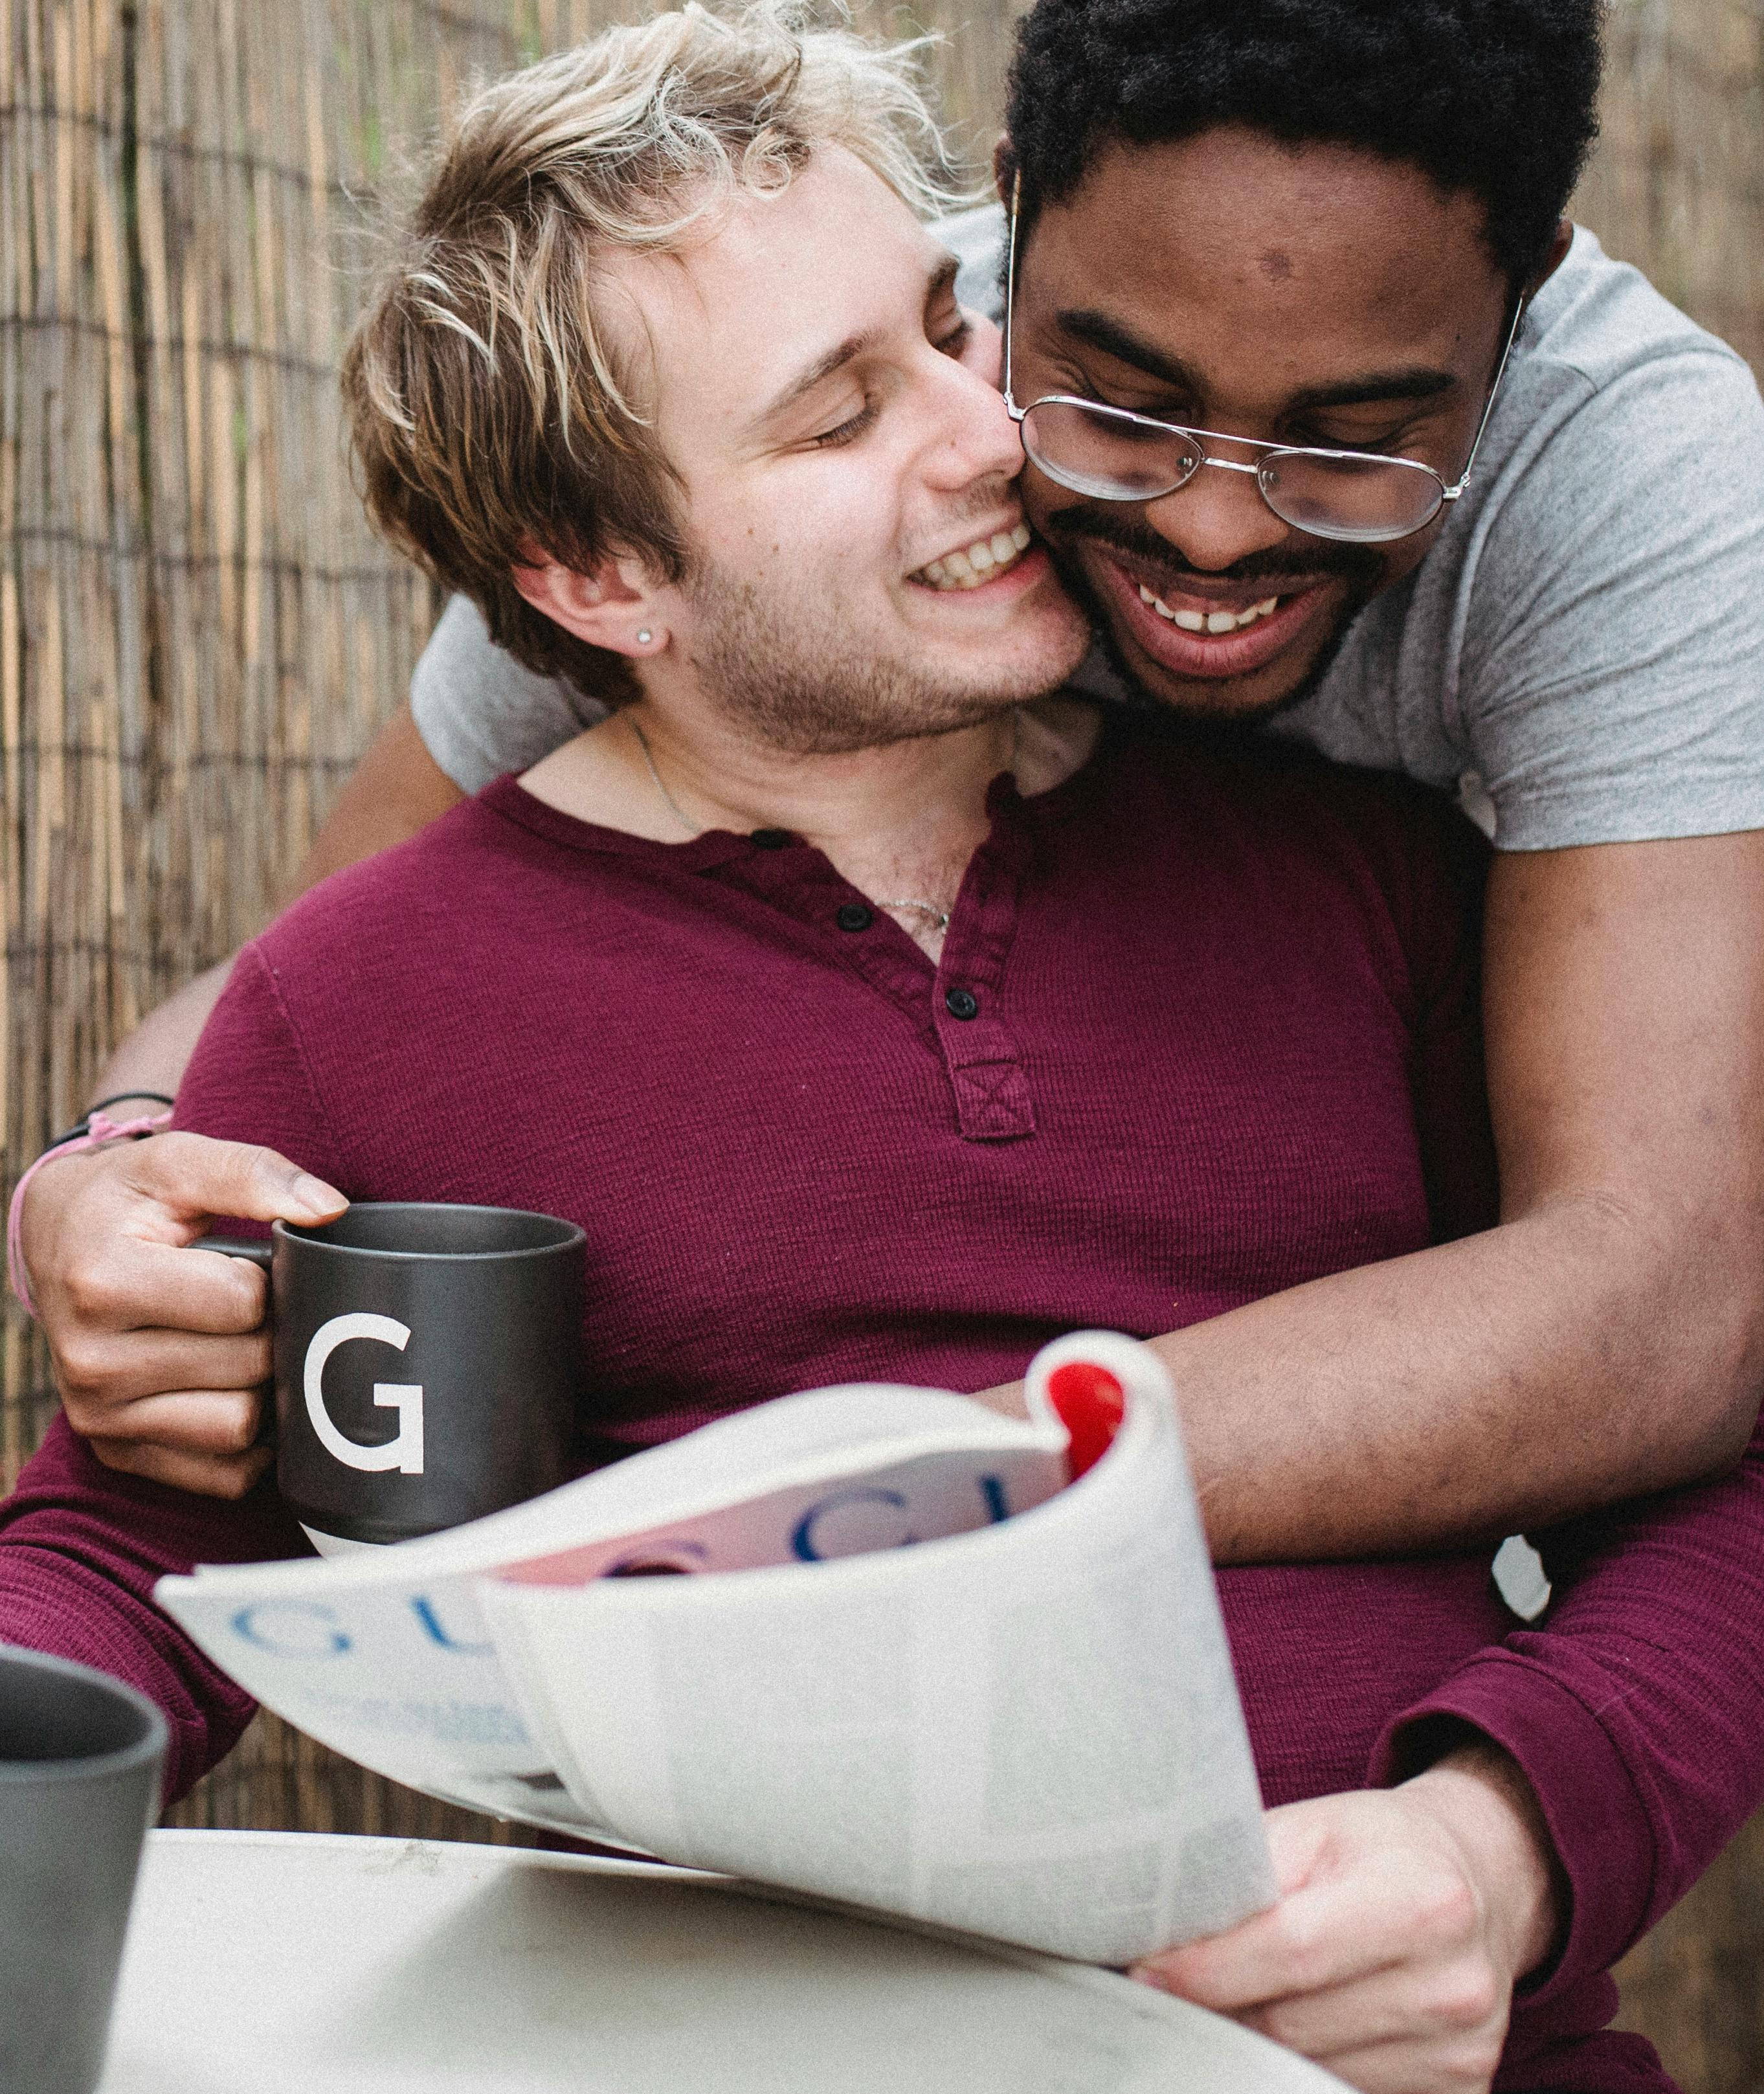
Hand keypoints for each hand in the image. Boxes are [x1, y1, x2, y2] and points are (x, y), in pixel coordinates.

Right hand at [19, 1132, 344, 1495]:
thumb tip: (330, 1210)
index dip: (268, 1279)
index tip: (248, 1262)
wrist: (58, 1242)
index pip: (243, 1302)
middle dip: (272, 1331)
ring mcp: (100, 1417)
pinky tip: (236, 1388)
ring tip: (241, 1341)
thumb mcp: (179, 1163)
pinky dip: (250, 1441)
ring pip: (241, 1427)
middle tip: (253, 1304)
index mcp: (102, 1283)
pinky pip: (224, 1476)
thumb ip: (255, 1175)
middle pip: (249, 1366)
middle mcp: (89, 1362)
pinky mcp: (118, 1454)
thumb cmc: (127, 1201)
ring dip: (263, 1387)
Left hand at [1131, 1744, 1560, 2093]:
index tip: (1144, 1969)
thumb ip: (1248, 1874)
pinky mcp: (1458, 2093)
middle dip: (1217, 2007)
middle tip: (1170, 1985)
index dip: (1206, 1967)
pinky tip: (1286, 2026)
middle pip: (1291, 2023)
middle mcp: (1453, 1983)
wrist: (1481, 1883)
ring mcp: (1460, 2052)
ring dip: (1252, 2041)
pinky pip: (1344, 2091)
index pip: (1291, 1949)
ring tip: (1233, 1999)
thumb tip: (1162, 1927)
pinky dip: (1299, 2066)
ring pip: (1307, 2069)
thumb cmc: (1382, 1848)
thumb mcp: (1316, 1828)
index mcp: (1422, 1898)